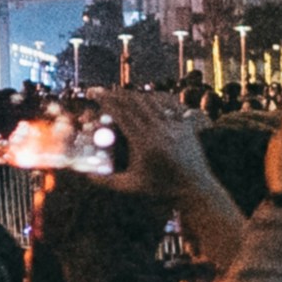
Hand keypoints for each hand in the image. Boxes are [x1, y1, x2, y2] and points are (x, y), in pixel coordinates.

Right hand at [82, 87, 217, 203]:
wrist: (195, 190)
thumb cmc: (161, 190)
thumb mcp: (131, 186)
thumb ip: (107, 181)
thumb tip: (86, 176)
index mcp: (144, 143)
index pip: (121, 113)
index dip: (105, 100)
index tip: (94, 93)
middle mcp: (160, 131)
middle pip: (134, 102)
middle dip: (116, 94)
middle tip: (103, 91)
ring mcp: (174, 126)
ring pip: (151, 100)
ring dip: (134, 95)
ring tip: (121, 94)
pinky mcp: (186, 126)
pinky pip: (169, 104)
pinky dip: (156, 98)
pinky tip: (147, 97)